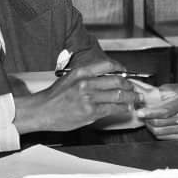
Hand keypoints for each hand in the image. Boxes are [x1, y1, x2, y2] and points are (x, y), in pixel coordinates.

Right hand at [13, 59, 139, 133]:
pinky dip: (123, 108)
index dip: (120, 68)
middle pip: (117, 81)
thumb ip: (86, 76)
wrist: (42, 111)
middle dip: (129, 85)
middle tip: (134, 88)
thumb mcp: (69, 78)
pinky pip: (113, 109)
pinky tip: (126, 108)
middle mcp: (86, 83)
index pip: (107, 65)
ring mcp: (89, 98)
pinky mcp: (90, 112)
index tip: (125, 72)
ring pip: (118, 95)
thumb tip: (105, 78)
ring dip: (130, 97)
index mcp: (81, 72)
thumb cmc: (54, 97)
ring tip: (135, 98)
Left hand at [137, 83, 177, 139]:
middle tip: (141, 113)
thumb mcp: (171, 88)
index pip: (165, 111)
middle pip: (160, 123)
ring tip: (147, 118)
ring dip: (149, 125)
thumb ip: (158, 94)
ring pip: (160, 131)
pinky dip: (155, 131)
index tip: (139, 112)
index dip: (151, 113)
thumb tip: (143, 98)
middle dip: (147, 119)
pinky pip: (163, 137)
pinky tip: (153, 124)